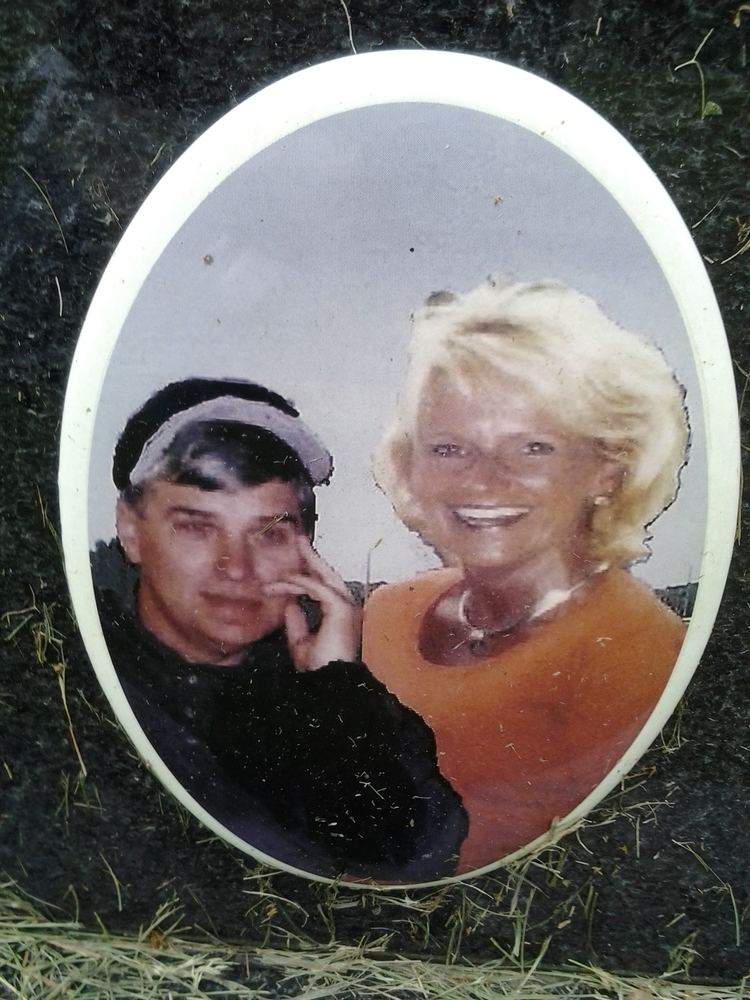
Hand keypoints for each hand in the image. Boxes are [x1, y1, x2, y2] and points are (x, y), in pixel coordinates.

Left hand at [263, 538, 361, 670]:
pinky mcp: (340, 608)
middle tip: (299, 538)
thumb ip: (296, 623)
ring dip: (302, 565)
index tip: (289, 568)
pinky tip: (280, 584)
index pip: (325, 586)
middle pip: (329, 574)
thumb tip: (289, 606)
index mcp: (340, 614)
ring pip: (323, 577)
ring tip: (290, 549)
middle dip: (312, 556)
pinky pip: (315, 587)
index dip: (309, 574)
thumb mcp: (301, 644)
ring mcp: (347, 606)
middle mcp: (347, 607)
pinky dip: (297, 583)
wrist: (329, 685)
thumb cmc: (319, 669)